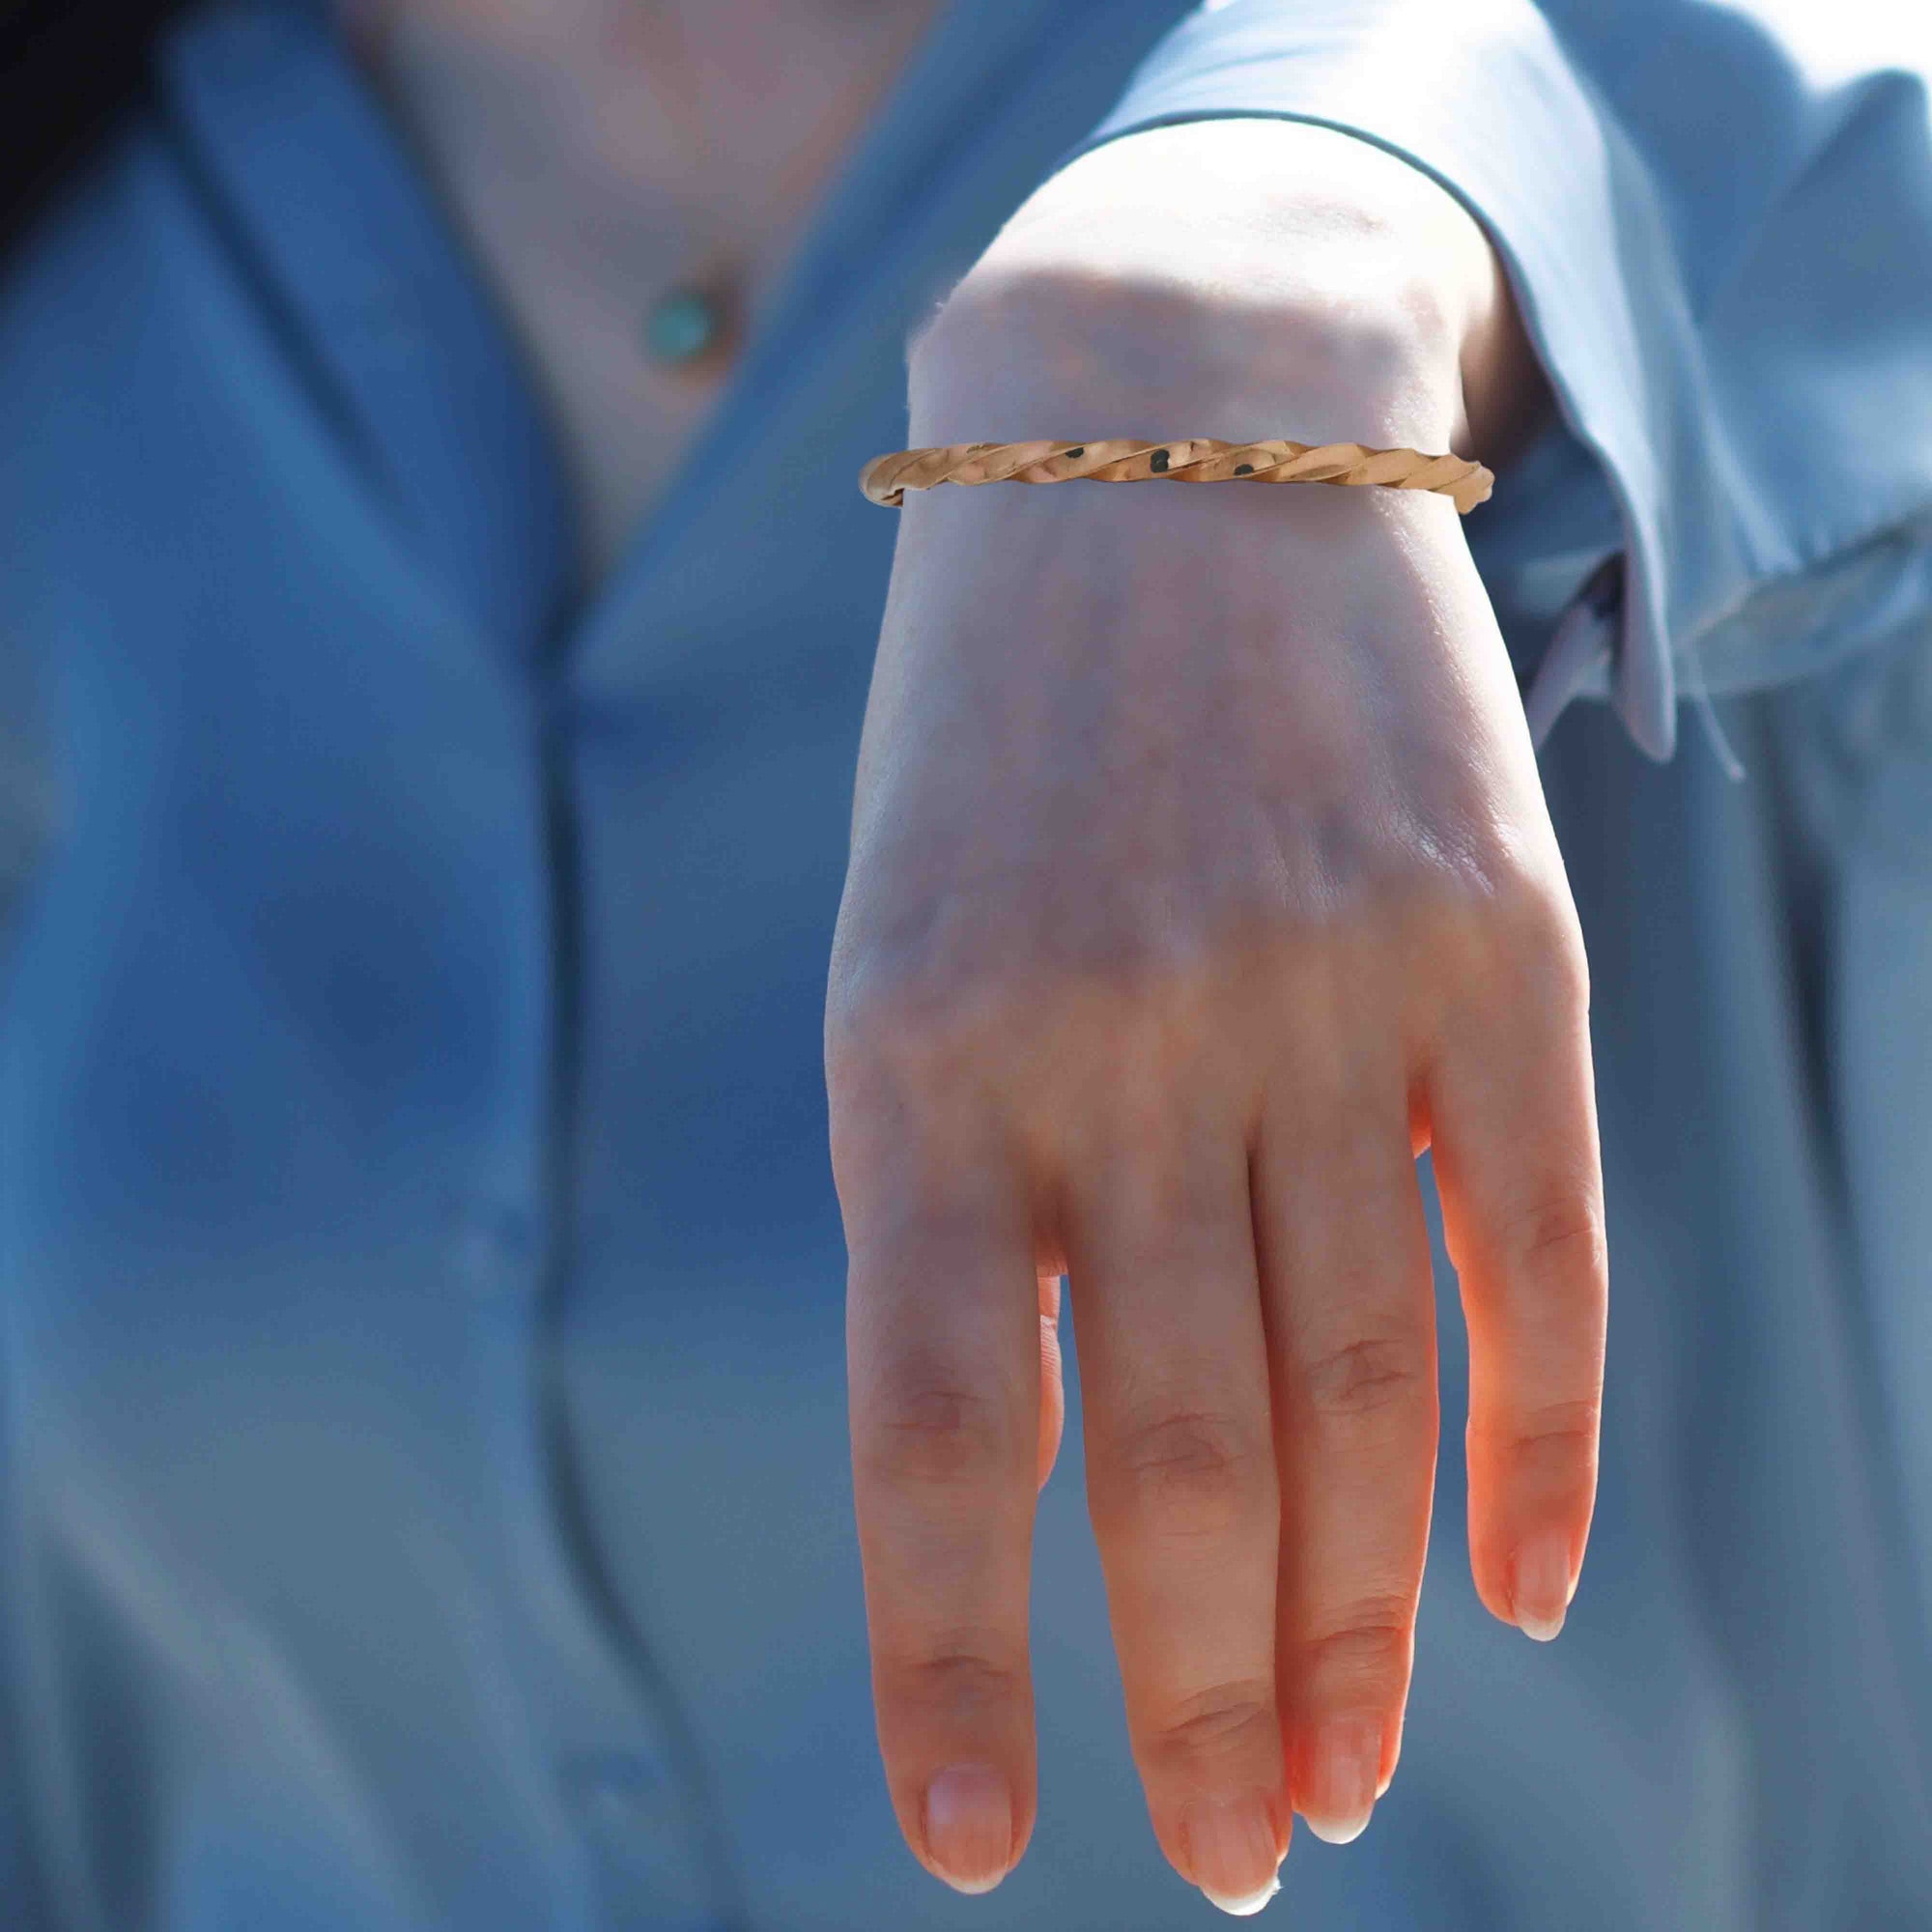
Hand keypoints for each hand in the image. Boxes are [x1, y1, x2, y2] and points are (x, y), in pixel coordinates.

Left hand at [825, 122, 1603, 1912]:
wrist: (1158, 427)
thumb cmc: (1003, 738)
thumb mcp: (909, 951)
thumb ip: (972, 1193)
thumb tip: (1059, 1470)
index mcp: (918, 1060)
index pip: (932, 1438)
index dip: (955, 1665)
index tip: (980, 1850)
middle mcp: (1122, 1044)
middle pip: (1174, 1457)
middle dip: (1200, 1694)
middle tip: (1235, 1856)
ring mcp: (1319, 990)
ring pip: (1357, 1385)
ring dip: (1358, 1616)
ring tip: (1345, 1780)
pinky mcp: (1488, 940)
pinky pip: (1531, 1240)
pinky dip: (1537, 1436)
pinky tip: (1523, 1584)